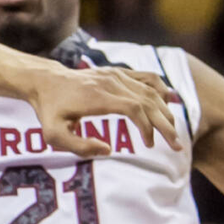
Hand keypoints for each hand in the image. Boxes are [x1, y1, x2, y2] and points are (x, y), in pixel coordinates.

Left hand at [30, 61, 181, 157]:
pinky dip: (161, 89)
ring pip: (150, 91)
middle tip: (176, 145)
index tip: (149, 144)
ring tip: (173, 131)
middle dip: (165, 124)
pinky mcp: (118, 72)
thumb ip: (79, 146)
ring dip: (165, 111)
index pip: (134, 108)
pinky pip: (146, 77)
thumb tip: (107, 150)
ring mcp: (116, 74)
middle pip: (148, 100)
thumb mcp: (53, 134)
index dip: (147, 127)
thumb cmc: (49, 110)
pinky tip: (170, 101)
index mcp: (97, 97)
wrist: (46, 81)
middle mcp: (111, 82)